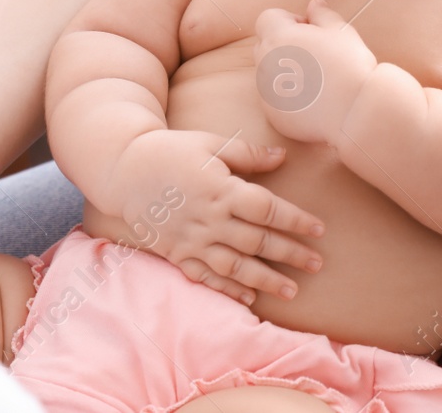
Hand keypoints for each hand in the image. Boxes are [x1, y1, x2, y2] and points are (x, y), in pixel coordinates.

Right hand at [108, 128, 325, 305]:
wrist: (122, 170)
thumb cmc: (169, 151)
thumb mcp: (208, 143)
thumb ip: (247, 153)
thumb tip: (282, 157)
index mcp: (220, 189)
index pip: (267, 209)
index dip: (295, 220)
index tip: (319, 229)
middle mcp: (209, 219)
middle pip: (257, 241)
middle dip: (290, 254)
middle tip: (317, 264)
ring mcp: (192, 240)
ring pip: (235, 266)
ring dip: (266, 279)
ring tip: (292, 290)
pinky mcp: (177, 253)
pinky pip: (206, 277)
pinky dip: (228, 289)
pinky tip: (249, 297)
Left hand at [253, 0, 376, 145]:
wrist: (356, 112)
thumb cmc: (350, 65)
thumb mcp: (340, 31)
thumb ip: (321, 14)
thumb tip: (313, 4)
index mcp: (277, 38)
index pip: (268, 18)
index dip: (289, 20)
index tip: (311, 31)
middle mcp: (265, 64)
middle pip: (265, 44)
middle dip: (283, 44)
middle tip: (314, 54)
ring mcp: (266, 92)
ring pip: (269, 72)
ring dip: (285, 70)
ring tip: (317, 79)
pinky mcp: (273, 114)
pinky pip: (275, 98)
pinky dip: (289, 95)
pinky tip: (315, 100)